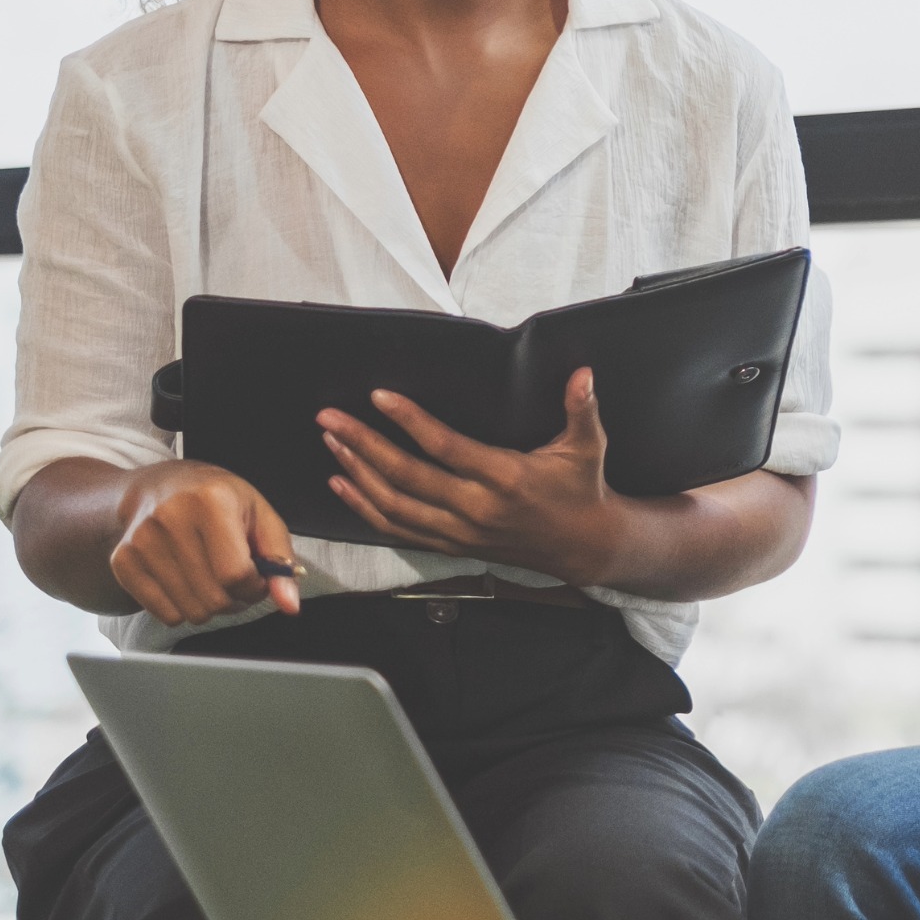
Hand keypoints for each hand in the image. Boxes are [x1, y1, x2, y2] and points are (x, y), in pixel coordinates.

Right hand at [109, 461, 300, 626]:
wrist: (158, 487)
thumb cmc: (216, 500)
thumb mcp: (259, 514)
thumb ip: (280, 558)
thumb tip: (289, 604)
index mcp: (211, 500)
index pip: (236, 574)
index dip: (255, 587)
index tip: (257, 579)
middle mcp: (171, 518)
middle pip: (214, 598)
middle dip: (235, 599)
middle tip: (235, 581)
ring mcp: (142, 541)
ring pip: (190, 612)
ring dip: (210, 606)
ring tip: (212, 580)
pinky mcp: (122, 562)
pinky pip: (164, 614)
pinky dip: (183, 608)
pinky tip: (187, 582)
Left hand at [319, 368, 628, 586]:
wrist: (583, 546)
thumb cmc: (582, 488)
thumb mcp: (588, 446)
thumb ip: (582, 409)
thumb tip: (583, 374)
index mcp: (506, 477)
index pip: (445, 448)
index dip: (410, 422)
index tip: (379, 397)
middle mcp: (476, 508)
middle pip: (407, 477)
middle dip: (363, 445)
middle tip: (331, 418)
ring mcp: (460, 531)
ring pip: (395, 507)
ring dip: (358, 474)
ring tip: (332, 442)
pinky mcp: (452, 545)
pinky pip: (399, 530)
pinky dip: (365, 509)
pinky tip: (342, 485)